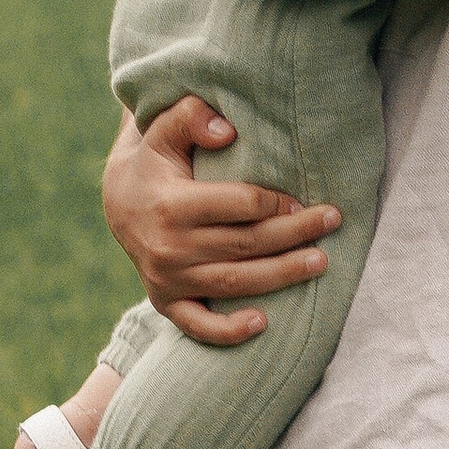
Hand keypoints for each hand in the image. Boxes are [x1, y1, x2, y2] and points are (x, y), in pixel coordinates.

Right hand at [101, 99, 340, 347]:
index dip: (275, 202)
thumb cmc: (155, 161)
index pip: (238, 206)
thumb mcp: (162, 130)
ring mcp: (167, 279)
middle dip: (294, 234)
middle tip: (332, 221)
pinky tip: (263, 323)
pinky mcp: (166, 301)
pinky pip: (197, 325)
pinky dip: (228, 331)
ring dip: (283, 275)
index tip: (302, 197)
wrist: (117, 202)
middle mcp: (168, 247)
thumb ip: (189, 117)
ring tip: (321, 263)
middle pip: (246, 245)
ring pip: (236, 282)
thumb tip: (227, 129)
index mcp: (170, 205)